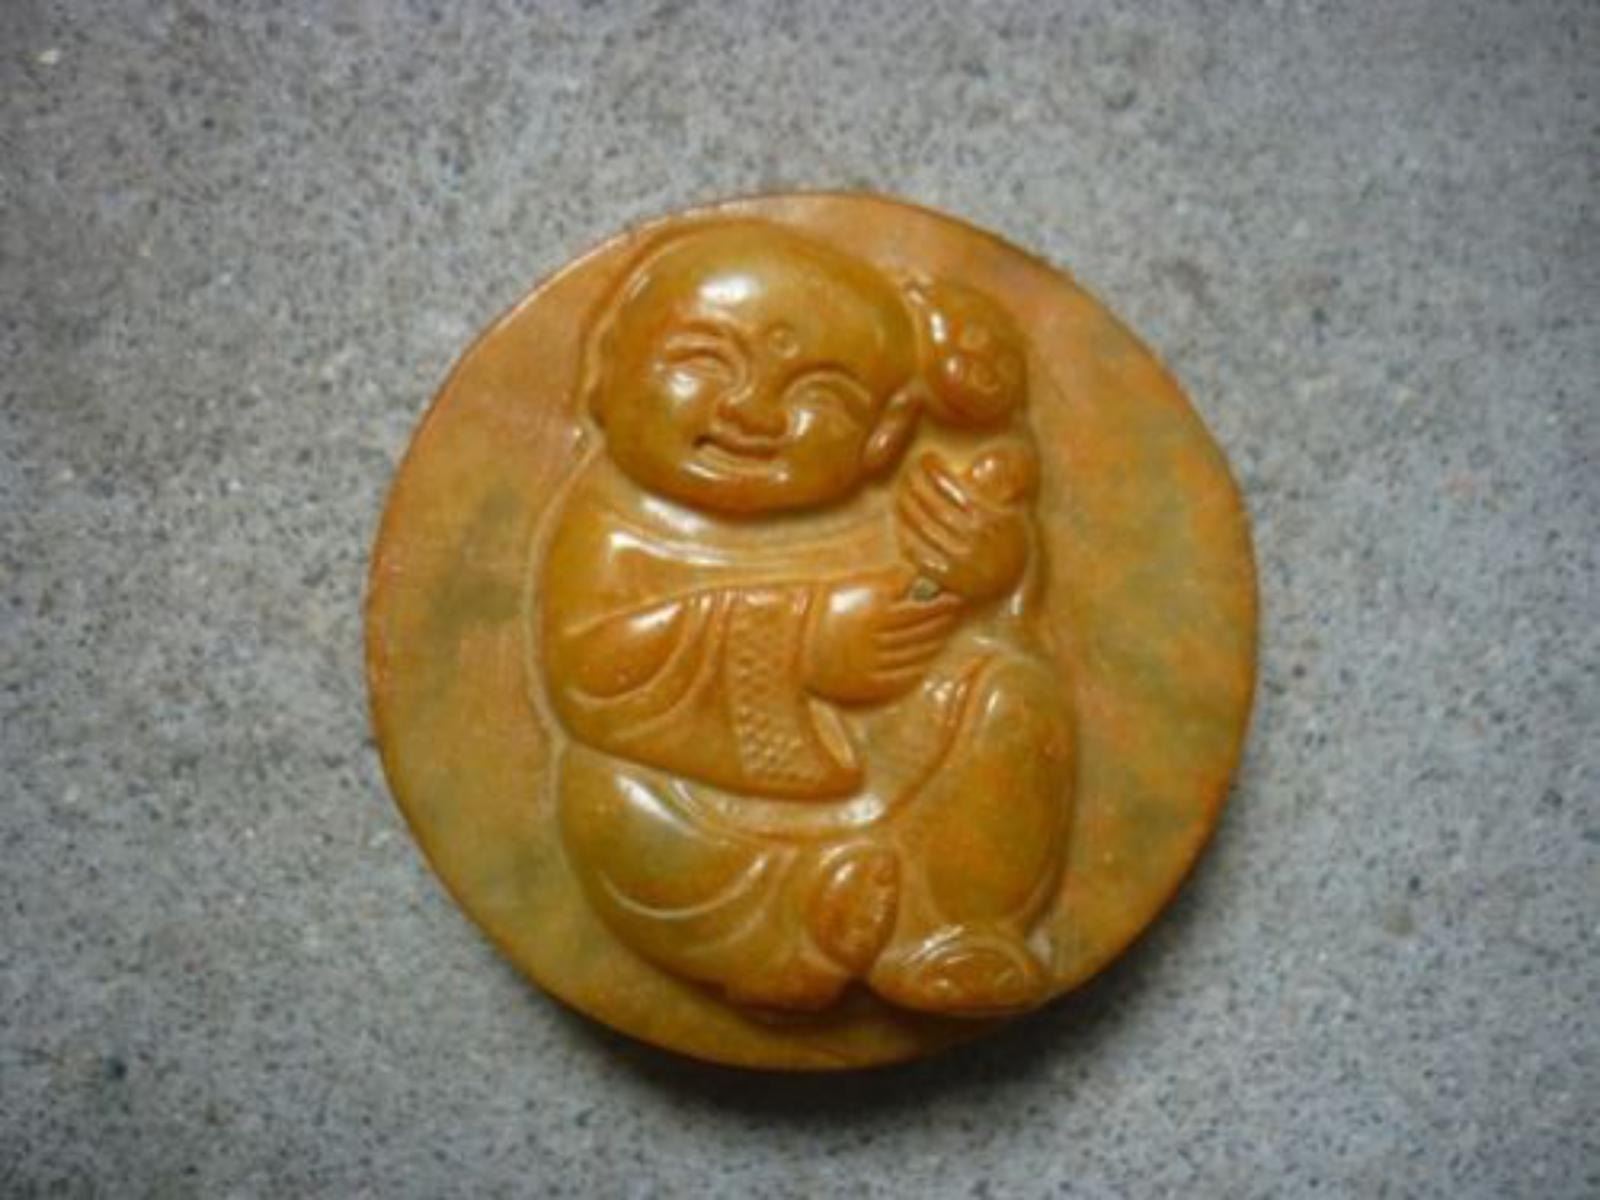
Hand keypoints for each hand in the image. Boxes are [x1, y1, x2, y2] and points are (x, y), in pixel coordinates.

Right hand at [805, 567, 963, 704]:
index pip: (920, 610)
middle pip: (920, 631)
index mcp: (872, 612)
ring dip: (934, 643)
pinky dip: (919, 666)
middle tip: (954, 613)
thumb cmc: (826, 609)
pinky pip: (903, 676)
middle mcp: (875, 639)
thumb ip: (890, 585)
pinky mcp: (868, 685)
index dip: (941, 605)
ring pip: (915, 654)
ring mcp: (872, 664)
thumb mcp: (855, 588)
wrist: (794, 644)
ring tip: (942, 632)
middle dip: (941, 622)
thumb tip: (922, 578)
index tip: (954, 598)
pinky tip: (926, 657)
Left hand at [895, 453, 1028, 601]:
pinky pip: (920, 555)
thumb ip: (997, 497)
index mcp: (990, 520)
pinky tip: (901, 524)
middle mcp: (974, 540)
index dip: (935, 471)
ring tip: (901, 492)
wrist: (1015, 588)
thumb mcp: (1013, 518)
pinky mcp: (948, 579)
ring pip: (924, 528)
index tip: (926, 459)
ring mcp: (960, 561)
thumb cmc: (1012, 546)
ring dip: (907, 507)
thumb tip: (983, 465)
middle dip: (916, 485)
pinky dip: (907, 538)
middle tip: (908, 472)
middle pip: (935, 506)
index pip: (954, 488)